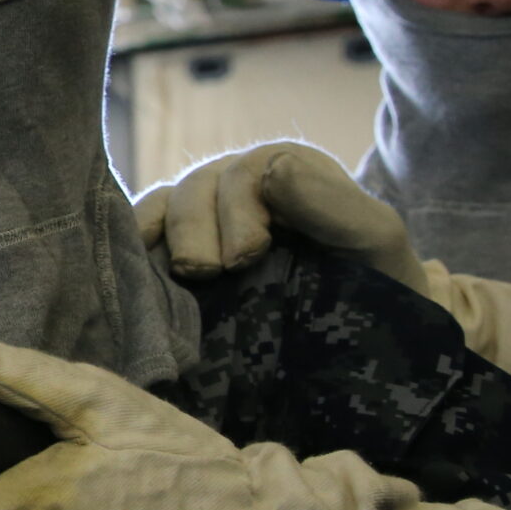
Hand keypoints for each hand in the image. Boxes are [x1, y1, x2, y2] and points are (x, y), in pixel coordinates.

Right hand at [134, 141, 432, 295]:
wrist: (363, 341)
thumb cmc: (377, 285)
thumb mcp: (373, 240)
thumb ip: (332, 204)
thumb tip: (273, 169)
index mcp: (287, 168)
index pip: (245, 172)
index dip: (237, 212)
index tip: (245, 258)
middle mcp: (240, 182)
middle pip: (197, 188)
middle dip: (197, 229)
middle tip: (206, 273)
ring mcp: (206, 215)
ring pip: (164, 206)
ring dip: (162, 238)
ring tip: (183, 276)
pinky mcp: (176, 248)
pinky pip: (141, 230)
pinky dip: (133, 243)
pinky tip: (133, 267)